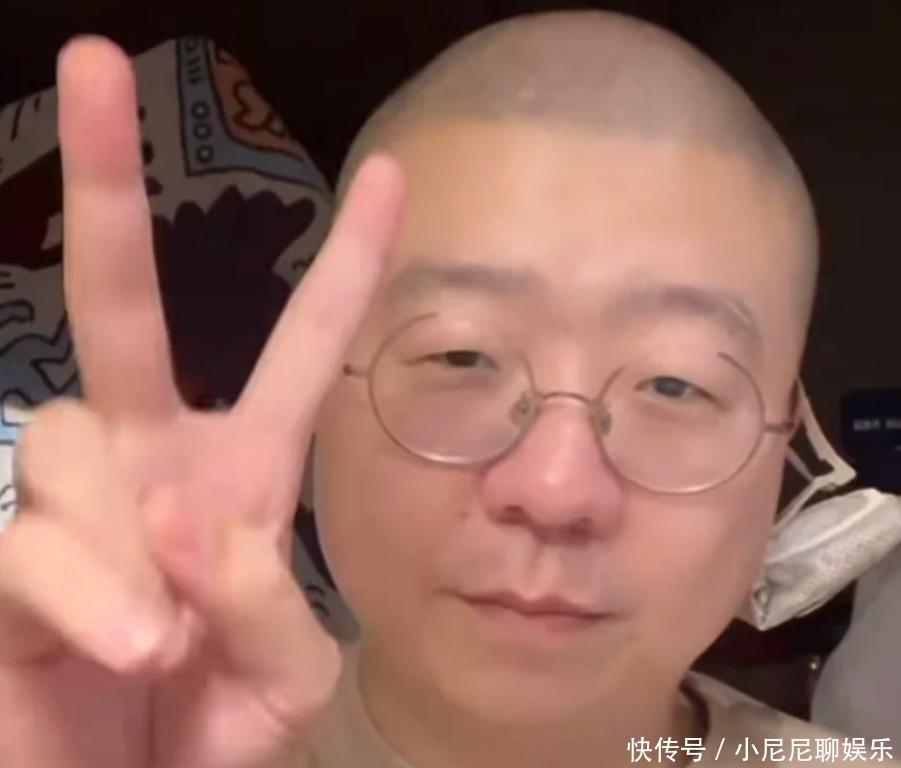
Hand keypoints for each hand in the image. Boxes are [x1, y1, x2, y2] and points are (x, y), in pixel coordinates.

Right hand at [0, 37, 403, 767]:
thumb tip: (214, 537)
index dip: (345, 267)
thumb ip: (275, 609)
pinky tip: (128, 648)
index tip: (392, 175)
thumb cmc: (216, 731)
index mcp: (240, 474)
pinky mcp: (6, 565)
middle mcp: (153, 465)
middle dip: (110, 188)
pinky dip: (91, 599)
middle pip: (122, 307)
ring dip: (128, 543)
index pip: (300, 350)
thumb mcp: (289, 679)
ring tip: (162, 642)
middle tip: (94, 58)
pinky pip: (35, 544)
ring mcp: (75, 506)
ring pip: (75, 438)